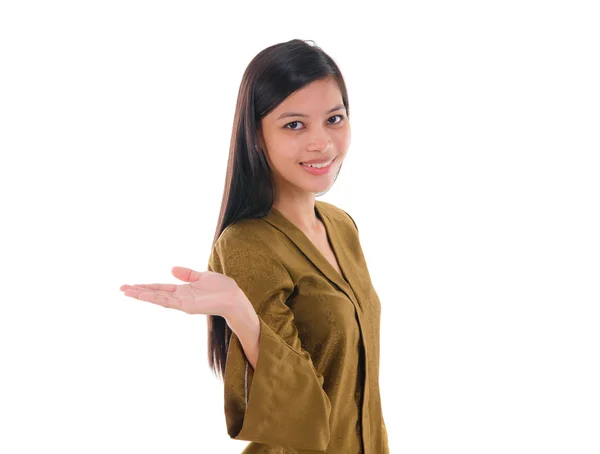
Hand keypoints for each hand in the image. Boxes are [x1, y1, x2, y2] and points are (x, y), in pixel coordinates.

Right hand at [120, 266, 244, 317]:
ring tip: (127, 291)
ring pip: (157, 298)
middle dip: (138, 291)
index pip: (159, 288)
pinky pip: (167, 301)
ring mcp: (182, 303)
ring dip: (142, 295)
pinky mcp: (186, 306)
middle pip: (154, 293)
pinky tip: (144, 295)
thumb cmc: (222, 288)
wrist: (234, 298)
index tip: (130, 285)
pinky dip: (155, 298)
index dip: (145, 286)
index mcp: (182, 290)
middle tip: (121, 288)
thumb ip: (187, 274)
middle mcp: (179, 298)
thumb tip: (171, 269)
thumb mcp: (201, 276)